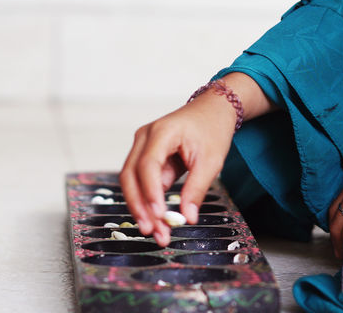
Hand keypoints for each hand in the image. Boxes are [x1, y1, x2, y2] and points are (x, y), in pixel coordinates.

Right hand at [120, 73, 269, 246]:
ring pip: (131, 181)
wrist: (212, 110)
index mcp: (162, 132)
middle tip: (152, 231)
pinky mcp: (145, 156)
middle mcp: (144, 137)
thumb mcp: (211, 161)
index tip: (159, 215)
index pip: (148, 165)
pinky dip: (147, 201)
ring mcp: (142, 146)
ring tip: (155, 231)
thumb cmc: (212, 129)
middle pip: (130, 175)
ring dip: (140, 207)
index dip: (150, 192)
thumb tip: (187, 218)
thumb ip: (196, 189)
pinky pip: (140, 181)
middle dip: (139, 206)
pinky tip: (156, 220)